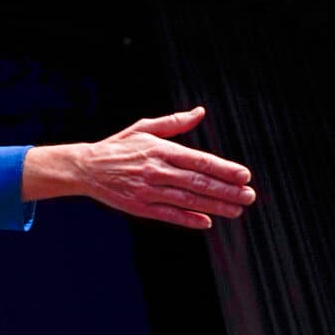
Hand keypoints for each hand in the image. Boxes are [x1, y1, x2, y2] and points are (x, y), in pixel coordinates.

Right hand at [22, 107, 255, 228]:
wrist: (85, 168)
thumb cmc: (118, 147)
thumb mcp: (144, 128)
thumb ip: (174, 123)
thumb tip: (200, 112)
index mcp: (159, 149)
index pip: (199, 160)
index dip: (224, 169)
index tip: (245, 175)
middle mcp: (155, 170)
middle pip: (198, 182)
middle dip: (226, 190)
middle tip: (249, 196)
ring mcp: (147, 190)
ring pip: (187, 199)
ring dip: (214, 206)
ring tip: (237, 210)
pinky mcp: (139, 207)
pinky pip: (168, 214)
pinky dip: (188, 219)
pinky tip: (206, 222)